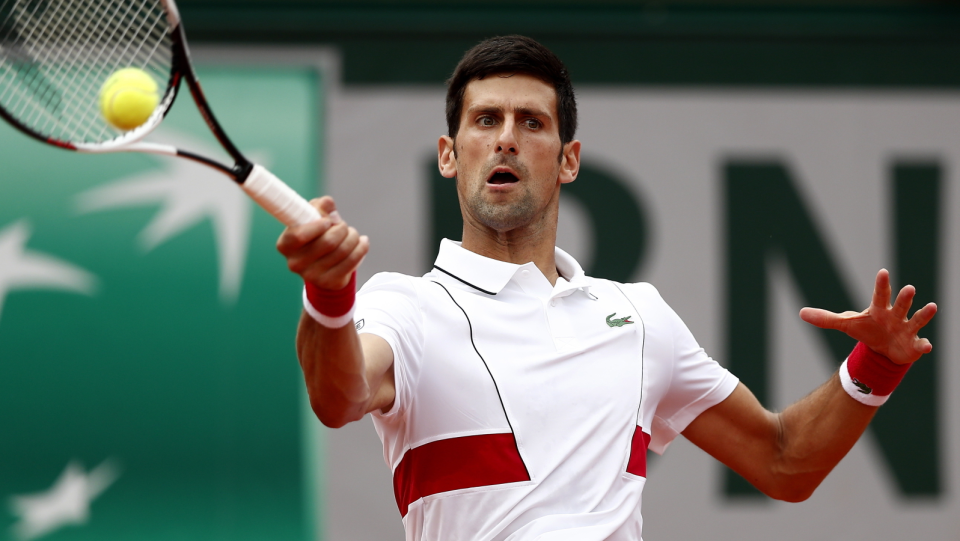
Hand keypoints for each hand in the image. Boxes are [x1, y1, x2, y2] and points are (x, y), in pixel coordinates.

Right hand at [276, 196, 368, 289]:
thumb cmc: (315, 234)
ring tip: (352, 233)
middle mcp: (295, 263)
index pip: (298, 235)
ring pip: (342, 251)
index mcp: (286, 245)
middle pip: (328, 242)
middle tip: (343, 225)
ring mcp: (311, 276)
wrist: (323, 264)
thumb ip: (319, 206)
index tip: (328, 221)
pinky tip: (362, 242)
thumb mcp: (313, 217)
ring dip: (352, 237)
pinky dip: (361, 248)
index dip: (317, 226)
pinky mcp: (328, 282)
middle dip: (342, 228)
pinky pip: (352, 261)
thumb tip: (328, 204)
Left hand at [799, 269, 935, 364]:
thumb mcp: (846, 324)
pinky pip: (921, 344)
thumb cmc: (866, 330)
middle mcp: (895, 315)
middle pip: (900, 304)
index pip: (879, 294)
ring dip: (924, 314)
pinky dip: (924, 345)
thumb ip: (825, 318)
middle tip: (909, 288)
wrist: (882, 350)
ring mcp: (907, 329)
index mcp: (879, 309)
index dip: (881, 284)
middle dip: (904, 297)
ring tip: (932, 307)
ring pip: (917, 320)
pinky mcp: (914, 345)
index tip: (883, 272)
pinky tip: (926, 346)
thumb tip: (801, 313)